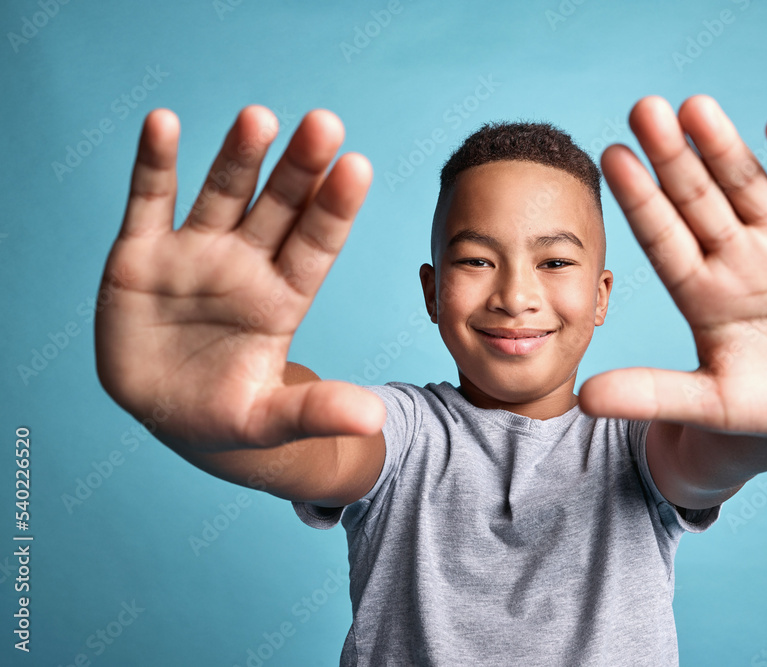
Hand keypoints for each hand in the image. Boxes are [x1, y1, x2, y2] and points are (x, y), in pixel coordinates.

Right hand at [95, 106, 384, 449]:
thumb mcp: (272, 420)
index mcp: (283, 299)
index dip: (334, 209)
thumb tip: (373, 419)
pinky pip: (148, 202)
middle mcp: (245, 265)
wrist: (169, 413)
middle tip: (325, 123)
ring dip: (238, 156)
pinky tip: (162, 123)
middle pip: (279, 208)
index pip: (316, 246)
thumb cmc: (229, 414)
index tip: (357, 168)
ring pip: (221, 194)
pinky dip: (154, 165)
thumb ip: (317, 410)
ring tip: (259, 117)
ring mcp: (194, 255)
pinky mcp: (141, 255)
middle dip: (299, 168)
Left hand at [580, 95, 766, 435]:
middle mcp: (735, 257)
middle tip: (644, 109)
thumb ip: (650, 394)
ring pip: (749, 186)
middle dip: (673, 157)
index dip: (640, 199)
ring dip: (724, 148)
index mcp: (699, 290)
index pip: (662, 236)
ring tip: (696, 107)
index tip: (611, 157)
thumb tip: (582, 399)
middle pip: (698, 199)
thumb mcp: (705, 403)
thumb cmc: (756, 407)